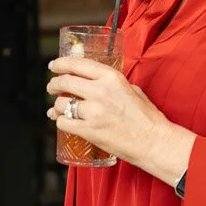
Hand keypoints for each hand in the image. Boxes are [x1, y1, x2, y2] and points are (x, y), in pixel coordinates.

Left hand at [47, 56, 196, 187]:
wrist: (154, 142)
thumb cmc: (147, 118)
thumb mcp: (132, 90)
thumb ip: (113, 84)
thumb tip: (97, 82)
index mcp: (111, 77)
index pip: (77, 64)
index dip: (60, 64)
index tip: (54, 66)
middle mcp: (100, 91)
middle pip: (65, 82)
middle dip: (54, 84)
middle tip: (52, 87)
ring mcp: (93, 112)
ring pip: (61, 103)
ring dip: (56, 106)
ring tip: (56, 108)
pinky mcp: (89, 130)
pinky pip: (64, 123)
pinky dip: (60, 121)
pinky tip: (62, 121)